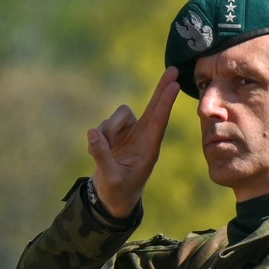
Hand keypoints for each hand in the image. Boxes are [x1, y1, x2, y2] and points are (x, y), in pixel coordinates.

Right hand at [86, 67, 180, 217]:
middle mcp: (142, 137)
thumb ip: (102, 156)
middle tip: (174, 69)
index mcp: (149, 149)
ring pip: (117, 116)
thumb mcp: (110, 179)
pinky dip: (97, 138)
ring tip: (104, 152)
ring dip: (108, 130)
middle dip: (161, 89)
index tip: (174, 86)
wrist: (111, 199)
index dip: (165, 103)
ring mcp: (129, 134)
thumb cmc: (118, 192)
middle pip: (153, 107)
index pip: (159, 121)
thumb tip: (93, 133)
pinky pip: (102, 125)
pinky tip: (98, 153)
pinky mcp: (115, 134)